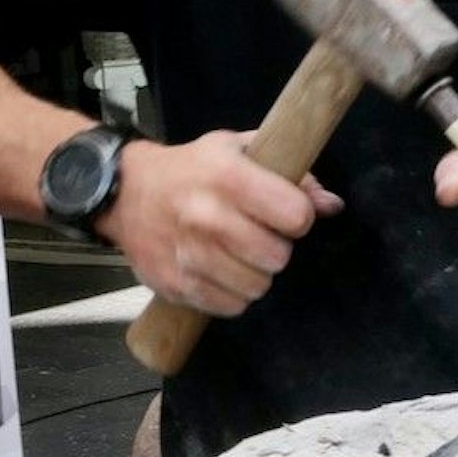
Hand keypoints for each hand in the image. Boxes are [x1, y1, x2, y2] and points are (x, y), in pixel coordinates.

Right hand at [103, 131, 341, 316]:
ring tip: (238, 253)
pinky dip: (233, 294)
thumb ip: (292, 173)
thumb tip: (332, 205)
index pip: (296, 215)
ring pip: (257, 286)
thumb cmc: (193, 169)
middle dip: (276, 247)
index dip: (298, 216)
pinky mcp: (176, 285)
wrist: (125, 192)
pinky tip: (220, 271)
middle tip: (258, 235)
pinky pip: (230, 306)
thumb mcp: (240, 151)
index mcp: (228, 177)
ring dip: (256, 273)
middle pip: (278, 257)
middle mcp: (207, 217)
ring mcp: (188, 255)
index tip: (284, 213)